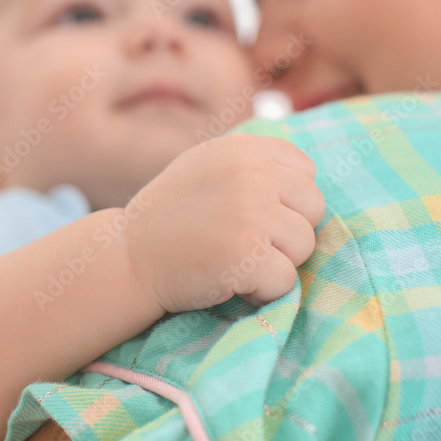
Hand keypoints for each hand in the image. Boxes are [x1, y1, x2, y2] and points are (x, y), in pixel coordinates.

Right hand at [124, 134, 323, 313]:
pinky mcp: (247, 255)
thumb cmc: (170, 215)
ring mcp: (251, 213)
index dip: (286, 201)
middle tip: (245, 242)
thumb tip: (308, 174)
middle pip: (313, 210)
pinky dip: (262, 291)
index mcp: (245, 149)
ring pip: (305, 246)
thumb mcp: (207, 164)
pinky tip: (231, 280)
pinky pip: (286, 281)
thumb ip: (252, 162)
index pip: (306, 173)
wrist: (127, 256)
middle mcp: (252, 173)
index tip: (253, 215)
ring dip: (276, 262)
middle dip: (286, 232)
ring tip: (236, 259)